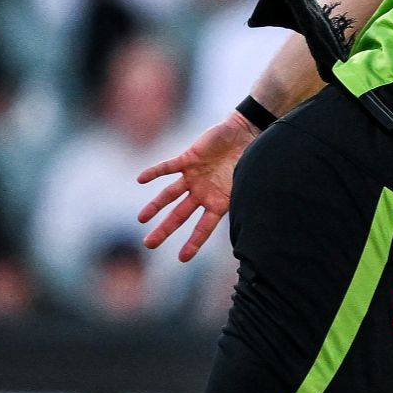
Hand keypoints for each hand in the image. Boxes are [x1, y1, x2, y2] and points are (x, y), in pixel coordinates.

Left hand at [136, 113, 258, 260]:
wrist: (245, 134)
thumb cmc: (251, 160)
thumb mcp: (248, 185)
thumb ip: (242, 200)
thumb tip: (249, 220)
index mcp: (218, 202)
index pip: (203, 227)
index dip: (194, 243)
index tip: (183, 258)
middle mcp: (203, 193)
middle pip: (179, 215)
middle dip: (165, 229)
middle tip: (149, 244)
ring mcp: (194, 177)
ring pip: (170, 194)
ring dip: (155, 206)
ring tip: (142, 219)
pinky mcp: (188, 159)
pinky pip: (168, 167)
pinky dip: (155, 172)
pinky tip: (141, 179)